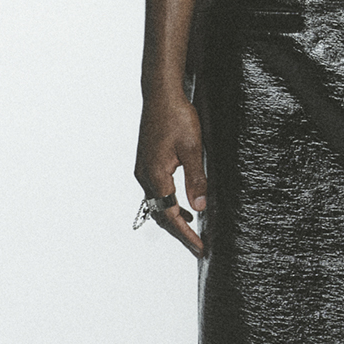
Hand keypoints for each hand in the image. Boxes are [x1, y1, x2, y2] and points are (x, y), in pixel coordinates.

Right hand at [135, 93, 206, 257]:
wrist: (161, 95)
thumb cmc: (177, 117)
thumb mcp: (193, 149)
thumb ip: (196, 179)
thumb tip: (199, 207)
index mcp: (156, 175)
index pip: (170, 214)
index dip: (185, 234)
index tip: (200, 248)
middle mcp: (145, 175)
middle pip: (160, 214)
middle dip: (179, 231)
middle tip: (198, 246)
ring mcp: (143, 169)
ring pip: (157, 203)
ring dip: (174, 217)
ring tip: (193, 230)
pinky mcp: (147, 163)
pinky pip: (157, 191)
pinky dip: (169, 203)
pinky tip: (183, 203)